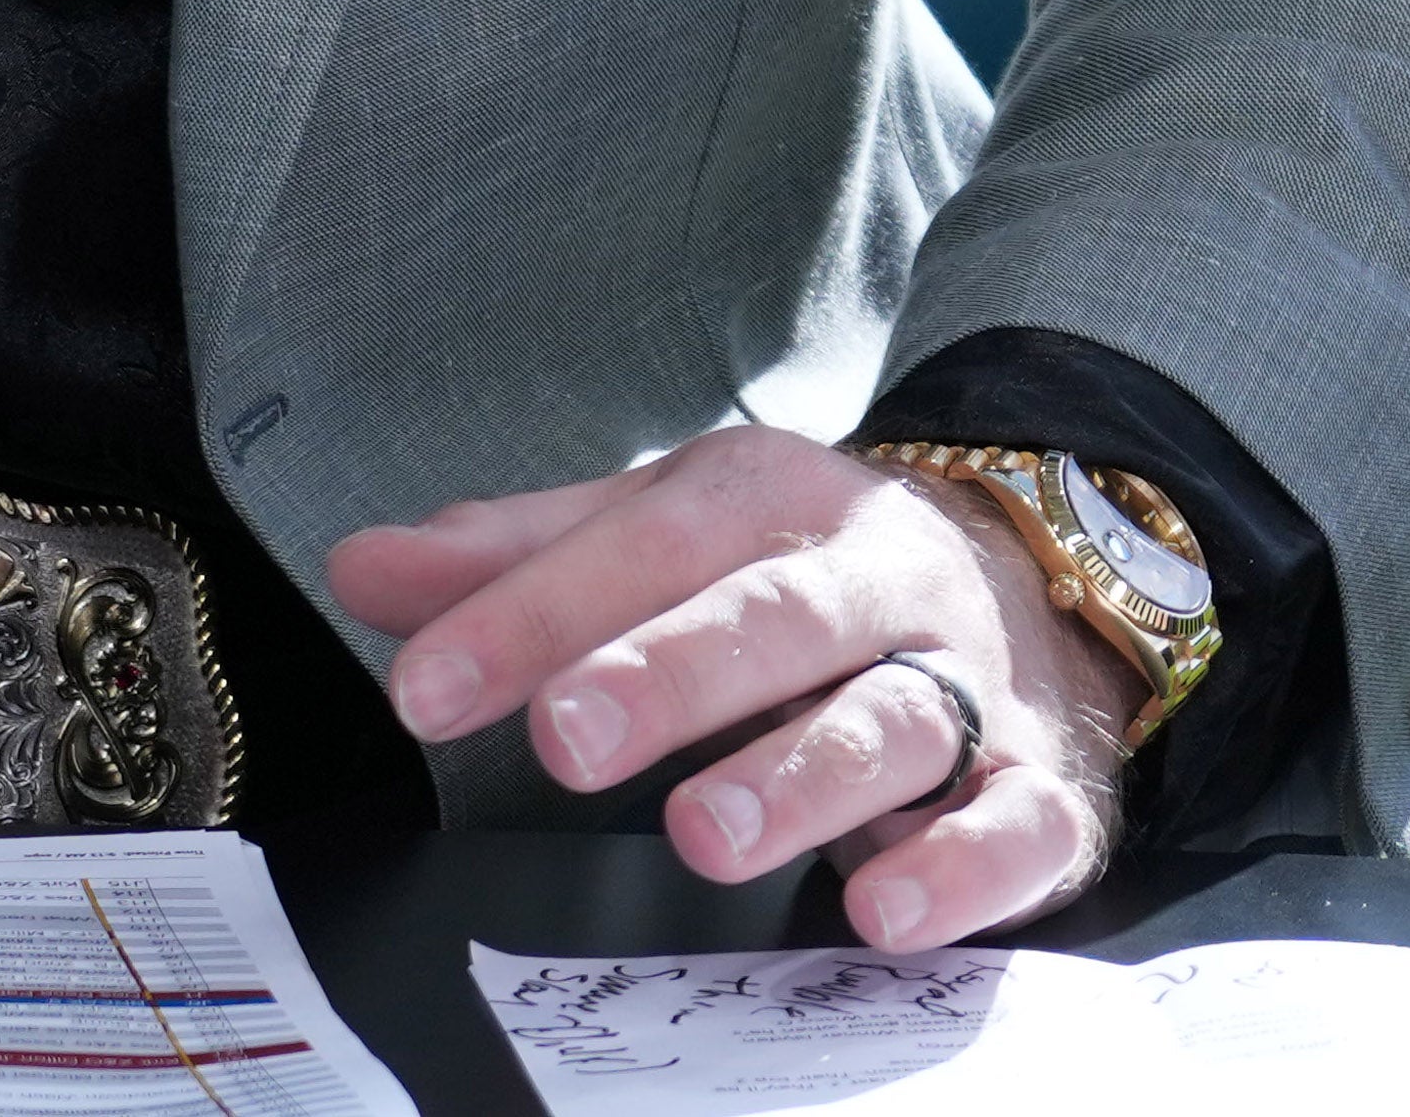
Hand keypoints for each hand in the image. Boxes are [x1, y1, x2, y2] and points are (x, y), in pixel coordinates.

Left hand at [334, 434, 1128, 950]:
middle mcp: (874, 578)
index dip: (529, 614)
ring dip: (802, 778)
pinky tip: (883, 910)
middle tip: (565, 736)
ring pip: (893, 718)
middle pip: (774, 615)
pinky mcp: (1044, 785)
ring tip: (707, 834)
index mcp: (771, 499)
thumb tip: (364, 571)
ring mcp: (969, 680)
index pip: (643, 544)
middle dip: (667, 673)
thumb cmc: (805, 572)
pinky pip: (1016, 822)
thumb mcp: (667, 534)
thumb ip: (521, 559)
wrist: (1044, 585)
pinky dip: (959, 867)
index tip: (423, 684)